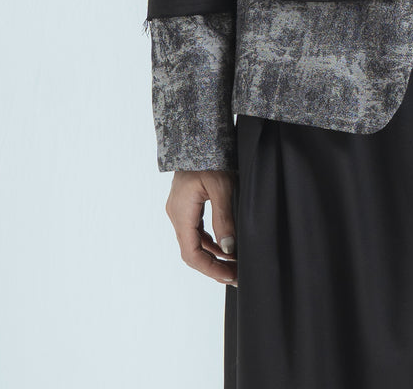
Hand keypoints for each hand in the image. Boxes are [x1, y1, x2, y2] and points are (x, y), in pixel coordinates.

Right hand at [165, 169, 237, 286]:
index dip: (210, 268)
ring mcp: (179, 210)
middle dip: (213, 266)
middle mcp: (176, 214)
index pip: (191, 253)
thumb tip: (229, 249)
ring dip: (212, 255)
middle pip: (191, 251)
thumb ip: (224, 219)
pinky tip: (225, 246)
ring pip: (193, 242)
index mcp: (181, 213)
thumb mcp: (222, 188)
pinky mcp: (186, 205)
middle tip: (235, 276)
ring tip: (234, 265)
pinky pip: (196, 231)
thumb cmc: (210, 159)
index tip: (230, 276)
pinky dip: (210, 242)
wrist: (199, 137)